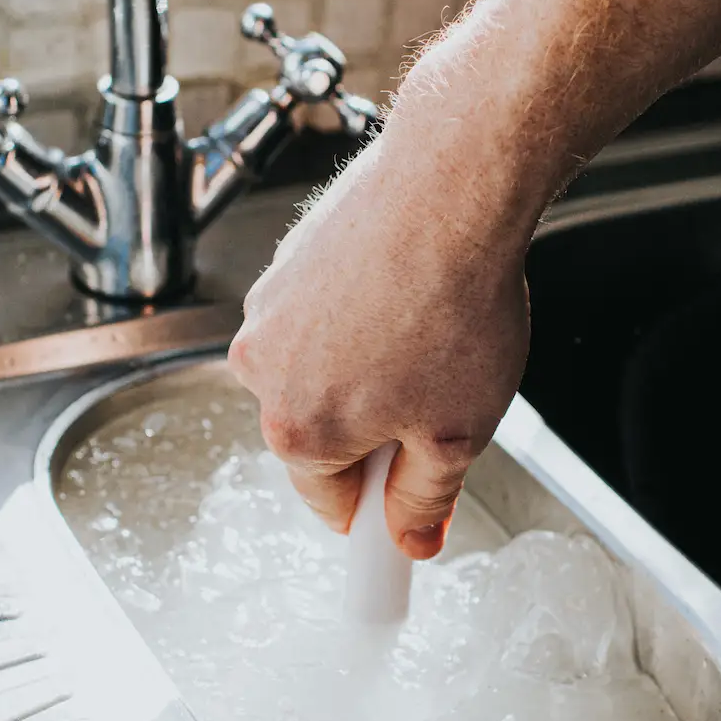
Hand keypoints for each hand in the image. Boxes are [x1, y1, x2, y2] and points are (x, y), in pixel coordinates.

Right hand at [227, 118, 532, 559]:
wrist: (452, 184)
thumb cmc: (454, 301)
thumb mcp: (458, 433)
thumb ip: (425, 499)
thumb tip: (411, 535)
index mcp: (296, 430)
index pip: (330, 504)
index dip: (378, 506)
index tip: (400, 509)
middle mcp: (262, 370)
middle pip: (318, 435)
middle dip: (374, 429)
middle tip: (439, 399)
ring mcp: (269, 309)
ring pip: (319, 371)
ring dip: (367, 368)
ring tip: (429, 332)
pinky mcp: (286, 261)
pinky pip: (321, 315)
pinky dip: (360, 314)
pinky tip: (410, 292)